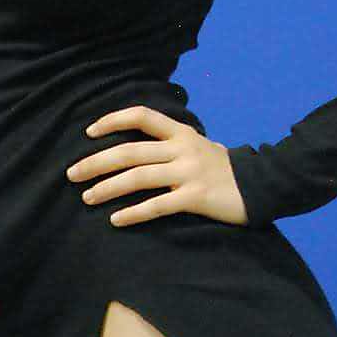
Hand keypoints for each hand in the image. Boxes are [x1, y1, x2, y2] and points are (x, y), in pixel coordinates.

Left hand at [66, 106, 246, 227]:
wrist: (265, 185)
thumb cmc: (227, 168)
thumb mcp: (201, 145)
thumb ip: (174, 142)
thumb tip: (143, 142)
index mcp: (181, 133)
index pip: (141, 116)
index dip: (113, 120)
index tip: (90, 132)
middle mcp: (182, 149)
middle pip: (129, 152)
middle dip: (96, 162)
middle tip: (72, 175)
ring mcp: (188, 173)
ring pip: (138, 178)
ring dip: (108, 188)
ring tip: (88, 198)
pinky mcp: (195, 198)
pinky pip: (157, 205)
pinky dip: (134, 213)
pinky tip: (116, 220)